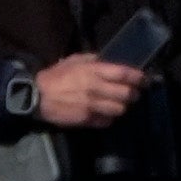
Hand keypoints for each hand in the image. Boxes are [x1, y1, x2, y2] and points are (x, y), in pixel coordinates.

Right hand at [30, 52, 153, 127]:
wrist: (36, 96)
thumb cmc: (55, 76)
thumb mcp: (74, 61)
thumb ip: (93, 60)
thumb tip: (110, 61)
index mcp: (93, 72)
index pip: (124, 74)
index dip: (138, 77)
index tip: (144, 79)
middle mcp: (96, 89)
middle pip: (127, 94)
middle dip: (134, 94)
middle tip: (134, 93)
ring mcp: (93, 106)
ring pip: (120, 109)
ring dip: (123, 106)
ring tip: (120, 104)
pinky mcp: (87, 120)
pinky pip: (107, 120)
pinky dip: (110, 117)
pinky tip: (106, 113)